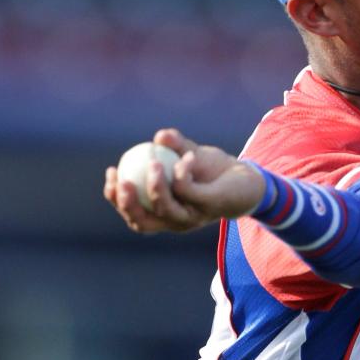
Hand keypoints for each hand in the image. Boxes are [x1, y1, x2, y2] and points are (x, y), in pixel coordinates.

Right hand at [104, 128, 264, 233]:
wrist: (248, 180)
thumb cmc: (213, 171)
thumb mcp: (190, 154)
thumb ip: (175, 145)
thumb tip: (159, 136)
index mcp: (165, 214)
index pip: (135, 215)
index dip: (117, 199)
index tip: (111, 173)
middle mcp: (177, 221)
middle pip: (143, 223)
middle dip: (128, 204)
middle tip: (122, 180)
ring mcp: (194, 217)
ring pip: (166, 210)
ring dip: (155, 186)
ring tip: (154, 162)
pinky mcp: (210, 207)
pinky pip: (188, 190)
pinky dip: (182, 171)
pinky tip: (186, 156)